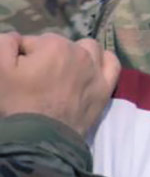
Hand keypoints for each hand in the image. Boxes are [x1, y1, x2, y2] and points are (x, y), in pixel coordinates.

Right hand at [0, 32, 120, 136]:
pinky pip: (112, 64)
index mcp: (53, 45)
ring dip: (75, 54)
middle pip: (60, 45)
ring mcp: (96, 70)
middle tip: (36, 77)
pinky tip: (92, 67)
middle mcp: (80, 53)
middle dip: (47, 56)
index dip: (22, 57)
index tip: (18, 72)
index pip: (32, 42)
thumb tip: (16, 38)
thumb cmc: (16, 104)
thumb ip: (4, 44)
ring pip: (88, 49)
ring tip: (61, 72)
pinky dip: (103, 61)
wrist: (39, 138)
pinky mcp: (105, 88)